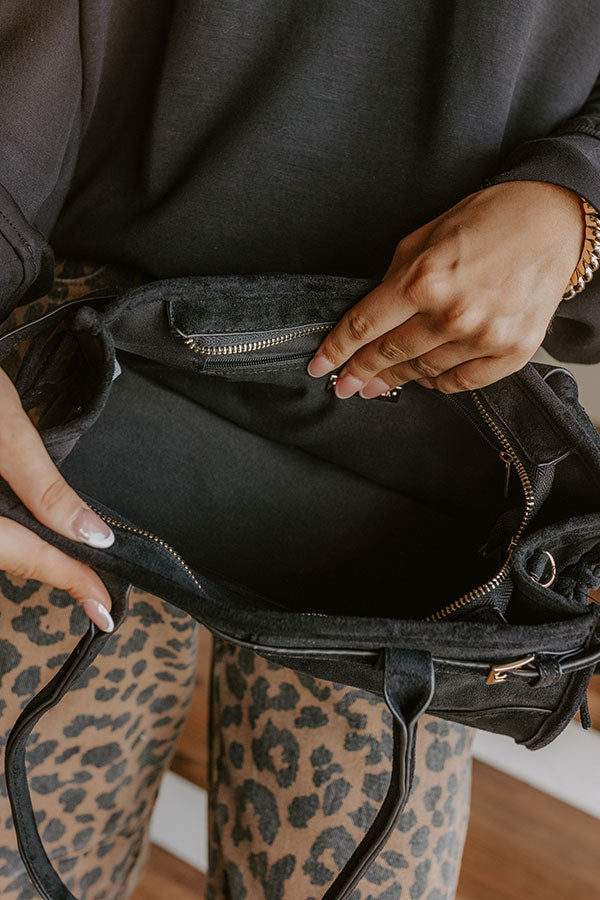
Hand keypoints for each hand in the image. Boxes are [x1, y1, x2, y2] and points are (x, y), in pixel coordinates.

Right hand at [0, 368, 114, 630]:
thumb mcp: (5, 430)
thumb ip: (45, 487)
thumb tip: (92, 535)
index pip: (28, 557)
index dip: (72, 581)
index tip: (104, 609)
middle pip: (8, 556)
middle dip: (52, 568)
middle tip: (95, 586)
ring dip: (31, 550)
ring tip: (74, 560)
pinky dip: (12, 532)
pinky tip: (33, 526)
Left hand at [307, 181, 584, 395]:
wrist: (554, 221)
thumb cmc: (488, 221)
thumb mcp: (426, 237)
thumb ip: (395, 278)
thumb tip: (374, 314)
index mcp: (423, 279)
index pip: (365, 325)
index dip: (337, 350)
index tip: (320, 367)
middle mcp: (452, 313)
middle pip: (390, 354)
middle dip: (360, 372)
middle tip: (344, 386)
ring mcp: (484, 337)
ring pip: (424, 371)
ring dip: (398, 378)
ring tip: (380, 382)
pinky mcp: (512, 352)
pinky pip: (462, 382)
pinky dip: (439, 383)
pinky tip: (426, 379)